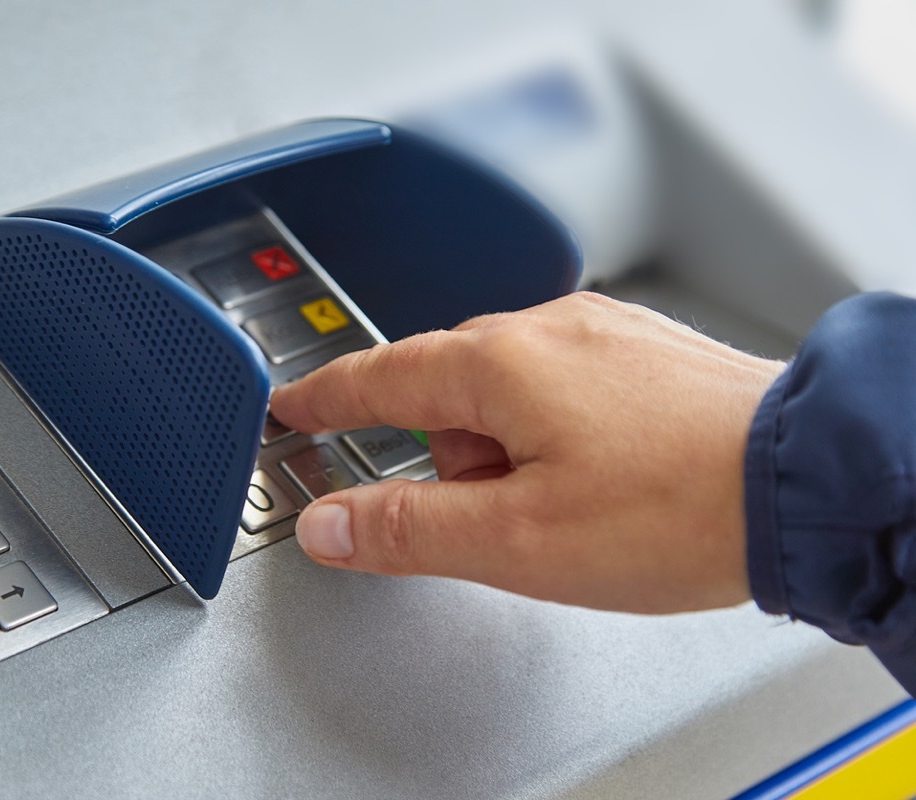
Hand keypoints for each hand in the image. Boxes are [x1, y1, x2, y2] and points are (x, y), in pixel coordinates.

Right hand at [268, 292, 785, 612]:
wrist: (809, 482)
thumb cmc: (679, 508)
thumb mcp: (516, 540)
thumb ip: (405, 528)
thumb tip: (328, 523)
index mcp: (497, 364)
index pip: (377, 375)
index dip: (325, 397)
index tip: (292, 404)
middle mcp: (546, 328)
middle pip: (445, 386)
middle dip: (443, 455)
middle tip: (478, 518)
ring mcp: (601, 334)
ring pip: (508, 390)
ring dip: (507, 453)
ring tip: (566, 515)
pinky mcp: (644, 353)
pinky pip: (562, 387)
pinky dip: (554, 434)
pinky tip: (600, 483)